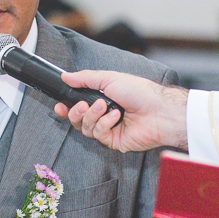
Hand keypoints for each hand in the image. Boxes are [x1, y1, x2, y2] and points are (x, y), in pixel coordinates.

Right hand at [55, 70, 187, 152]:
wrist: (158, 110)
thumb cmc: (140, 92)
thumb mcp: (109, 79)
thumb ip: (85, 78)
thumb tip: (65, 76)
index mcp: (102, 98)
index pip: (77, 105)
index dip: (66, 107)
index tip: (60, 105)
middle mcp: (104, 114)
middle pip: (77, 119)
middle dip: (75, 112)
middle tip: (82, 105)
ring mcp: (109, 128)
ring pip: (85, 128)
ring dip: (92, 116)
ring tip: (105, 107)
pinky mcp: (114, 141)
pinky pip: (98, 135)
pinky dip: (104, 124)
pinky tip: (116, 117)